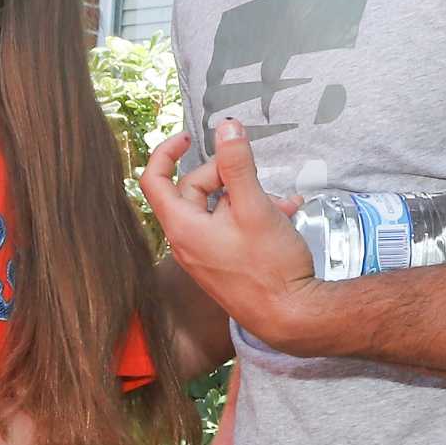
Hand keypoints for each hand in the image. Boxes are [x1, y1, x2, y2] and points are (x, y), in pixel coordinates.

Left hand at [138, 122, 320, 353]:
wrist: (291, 317)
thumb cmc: (269, 268)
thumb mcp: (253, 207)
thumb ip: (238, 165)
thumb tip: (226, 127)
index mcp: (183, 227)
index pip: (154, 180)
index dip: (166, 151)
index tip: (190, 137)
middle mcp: (187, 242)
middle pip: (194, 189)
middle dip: (227, 175)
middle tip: (256, 172)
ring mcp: (205, 254)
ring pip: (218, 208)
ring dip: (247, 194)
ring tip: (281, 200)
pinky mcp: (224, 263)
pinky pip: (231, 227)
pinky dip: (253, 214)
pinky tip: (285, 211)